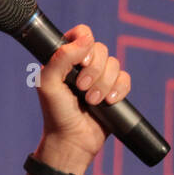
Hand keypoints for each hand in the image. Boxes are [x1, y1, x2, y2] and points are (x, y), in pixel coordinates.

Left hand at [36, 25, 131, 160]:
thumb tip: (85, 40)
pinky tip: (109, 102)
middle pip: (101, 49)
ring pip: (115, 64)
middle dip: (94, 71)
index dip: (85, 45)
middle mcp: (83, 65)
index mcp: (65, 57)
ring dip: (104, 84)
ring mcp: (100, 77)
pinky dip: (119, 90)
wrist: (72, 140)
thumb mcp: (48, 83)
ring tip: (93, 101)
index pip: (82, 34)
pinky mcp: (114, 90)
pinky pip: (125, 79)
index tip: (79, 64)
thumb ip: (61, 57)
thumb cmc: (56, 113)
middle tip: (82, 88)